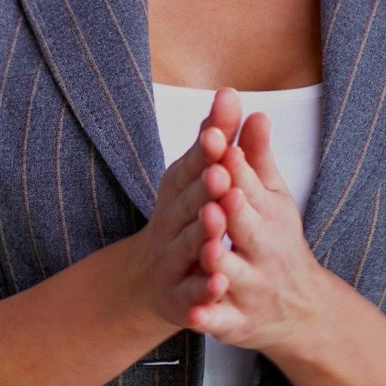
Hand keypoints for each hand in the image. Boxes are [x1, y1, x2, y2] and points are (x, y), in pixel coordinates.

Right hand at [132, 88, 243, 330]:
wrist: (155, 277)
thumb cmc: (186, 213)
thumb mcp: (197, 173)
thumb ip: (216, 135)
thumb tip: (230, 90)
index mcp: (179, 188)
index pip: (192, 167)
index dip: (204, 153)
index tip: (218, 137)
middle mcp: (172, 220)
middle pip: (189, 203)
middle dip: (205, 189)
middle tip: (221, 174)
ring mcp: (173, 258)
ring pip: (189, 246)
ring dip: (202, 236)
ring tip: (216, 225)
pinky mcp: (180, 296)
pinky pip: (192, 293)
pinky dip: (203, 291)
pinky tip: (218, 286)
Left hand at [190, 111, 326, 356]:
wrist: (300, 310)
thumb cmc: (275, 239)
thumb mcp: (271, 196)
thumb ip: (257, 156)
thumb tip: (256, 111)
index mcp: (270, 216)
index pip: (253, 188)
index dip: (237, 170)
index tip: (224, 150)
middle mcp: (264, 251)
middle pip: (248, 229)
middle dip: (234, 212)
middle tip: (219, 194)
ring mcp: (252, 288)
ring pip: (234, 275)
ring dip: (222, 263)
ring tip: (210, 249)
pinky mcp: (237, 322)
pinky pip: (222, 321)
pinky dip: (210, 318)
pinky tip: (196, 314)